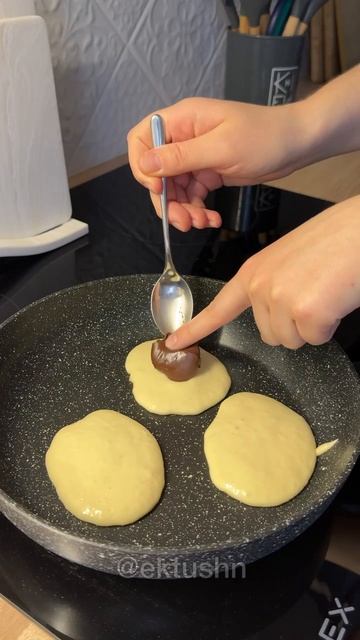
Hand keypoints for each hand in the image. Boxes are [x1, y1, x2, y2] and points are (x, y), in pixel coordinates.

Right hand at [127, 97, 308, 230]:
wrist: (296, 145)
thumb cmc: (263, 137)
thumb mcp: (220, 148)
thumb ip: (180, 157)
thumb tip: (145, 164)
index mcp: (182, 121)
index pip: (142, 139)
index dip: (143, 167)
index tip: (158, 190)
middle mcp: (184, 137)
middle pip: (157, 172)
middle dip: (167, 200)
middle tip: (182, 222)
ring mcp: (196, 156)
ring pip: (174, 189)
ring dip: (183, 210)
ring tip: (201, 223)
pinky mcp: (208, 173)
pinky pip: (192, 195)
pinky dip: (197, 210)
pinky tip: (211, 219)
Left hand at [165, 197, 359, 349]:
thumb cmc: (335, 240)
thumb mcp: (290, 259)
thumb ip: (272, 284)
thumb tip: (278, 311)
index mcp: (254, 272)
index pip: (219, 307)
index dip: (195, 328)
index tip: (174, 342)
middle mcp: (260, 287)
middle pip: (269, 334)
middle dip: (294, 322)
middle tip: (315, 291)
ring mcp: (280, 300)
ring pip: (292, 340)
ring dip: (312, 325)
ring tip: (326, 292)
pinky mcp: (305, 313)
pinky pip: (314, 338)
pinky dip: (329, 326)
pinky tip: (335, 299)